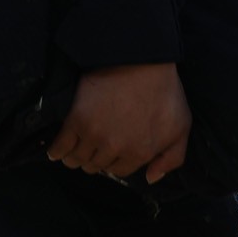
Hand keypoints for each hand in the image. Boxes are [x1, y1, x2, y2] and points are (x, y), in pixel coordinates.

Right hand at [48, 62, 191, 181]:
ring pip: (77, 159)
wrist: (141, 58)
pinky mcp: (76, 119)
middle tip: (91, 150)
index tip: (108, 154)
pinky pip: (61, 146)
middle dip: (93, 160)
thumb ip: (172, 158)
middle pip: (95, 166)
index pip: (118, 171)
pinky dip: (56, 151)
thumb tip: (150, 178)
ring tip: (72, 152)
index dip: (113, 163)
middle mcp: (115, 148)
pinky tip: (55, 152)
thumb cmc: (164, 90)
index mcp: (140, 153)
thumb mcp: (182, 126)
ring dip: (74, 158)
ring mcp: (94, 135)